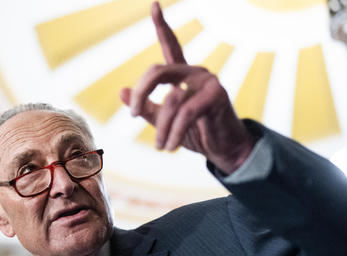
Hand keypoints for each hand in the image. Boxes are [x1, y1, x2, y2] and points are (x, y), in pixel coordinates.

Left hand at [119, 2, 255, 173]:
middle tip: (131, 115)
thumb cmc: (197, 134)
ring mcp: (208, 81)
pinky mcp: (216, 95)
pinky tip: (170, 146)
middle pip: (157, 71)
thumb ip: (146, 107)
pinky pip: (185, 113)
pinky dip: (174, 132)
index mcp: (183, 75)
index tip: (154, 4)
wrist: (225, 150)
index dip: (161, 25)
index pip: (171, 46)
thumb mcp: (165, 122)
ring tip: (161, 146)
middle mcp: (196, 72)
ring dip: (162, 129)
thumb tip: (121, 92)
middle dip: (140, 92)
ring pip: (171, 100)